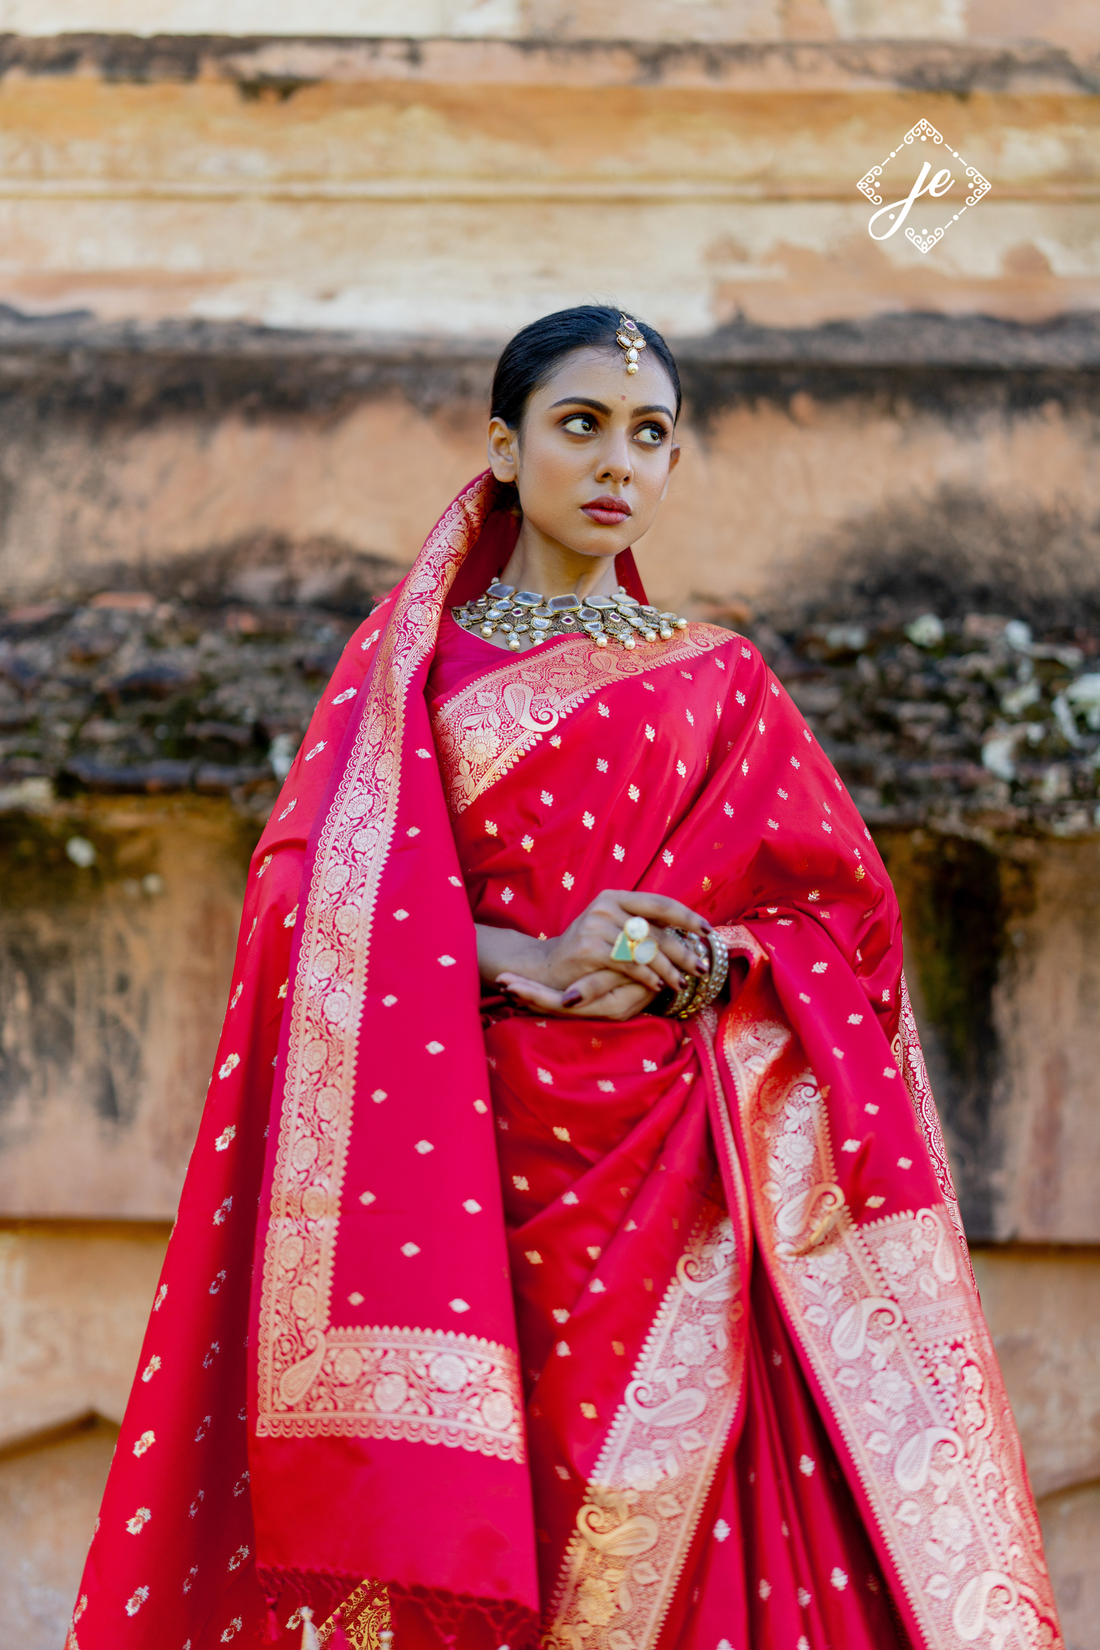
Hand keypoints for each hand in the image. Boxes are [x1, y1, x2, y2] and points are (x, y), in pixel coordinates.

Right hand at [491, 889, 712, 1020]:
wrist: (546, 967)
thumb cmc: (587, 951)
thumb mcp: (613, 929)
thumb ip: (640, 926)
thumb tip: (685, 932)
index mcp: (615, 897)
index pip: (660, 904)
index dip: (686, 918)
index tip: (707, 932)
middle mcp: (607, 906)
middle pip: (656, 929)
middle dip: (682, 950)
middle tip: (701, 967)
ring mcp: (597, 925)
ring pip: (645, 949)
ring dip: (668, 969)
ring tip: (683, 983)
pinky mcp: (591, 948)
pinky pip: (630, 964)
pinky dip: (648, 976)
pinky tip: (660, 987)